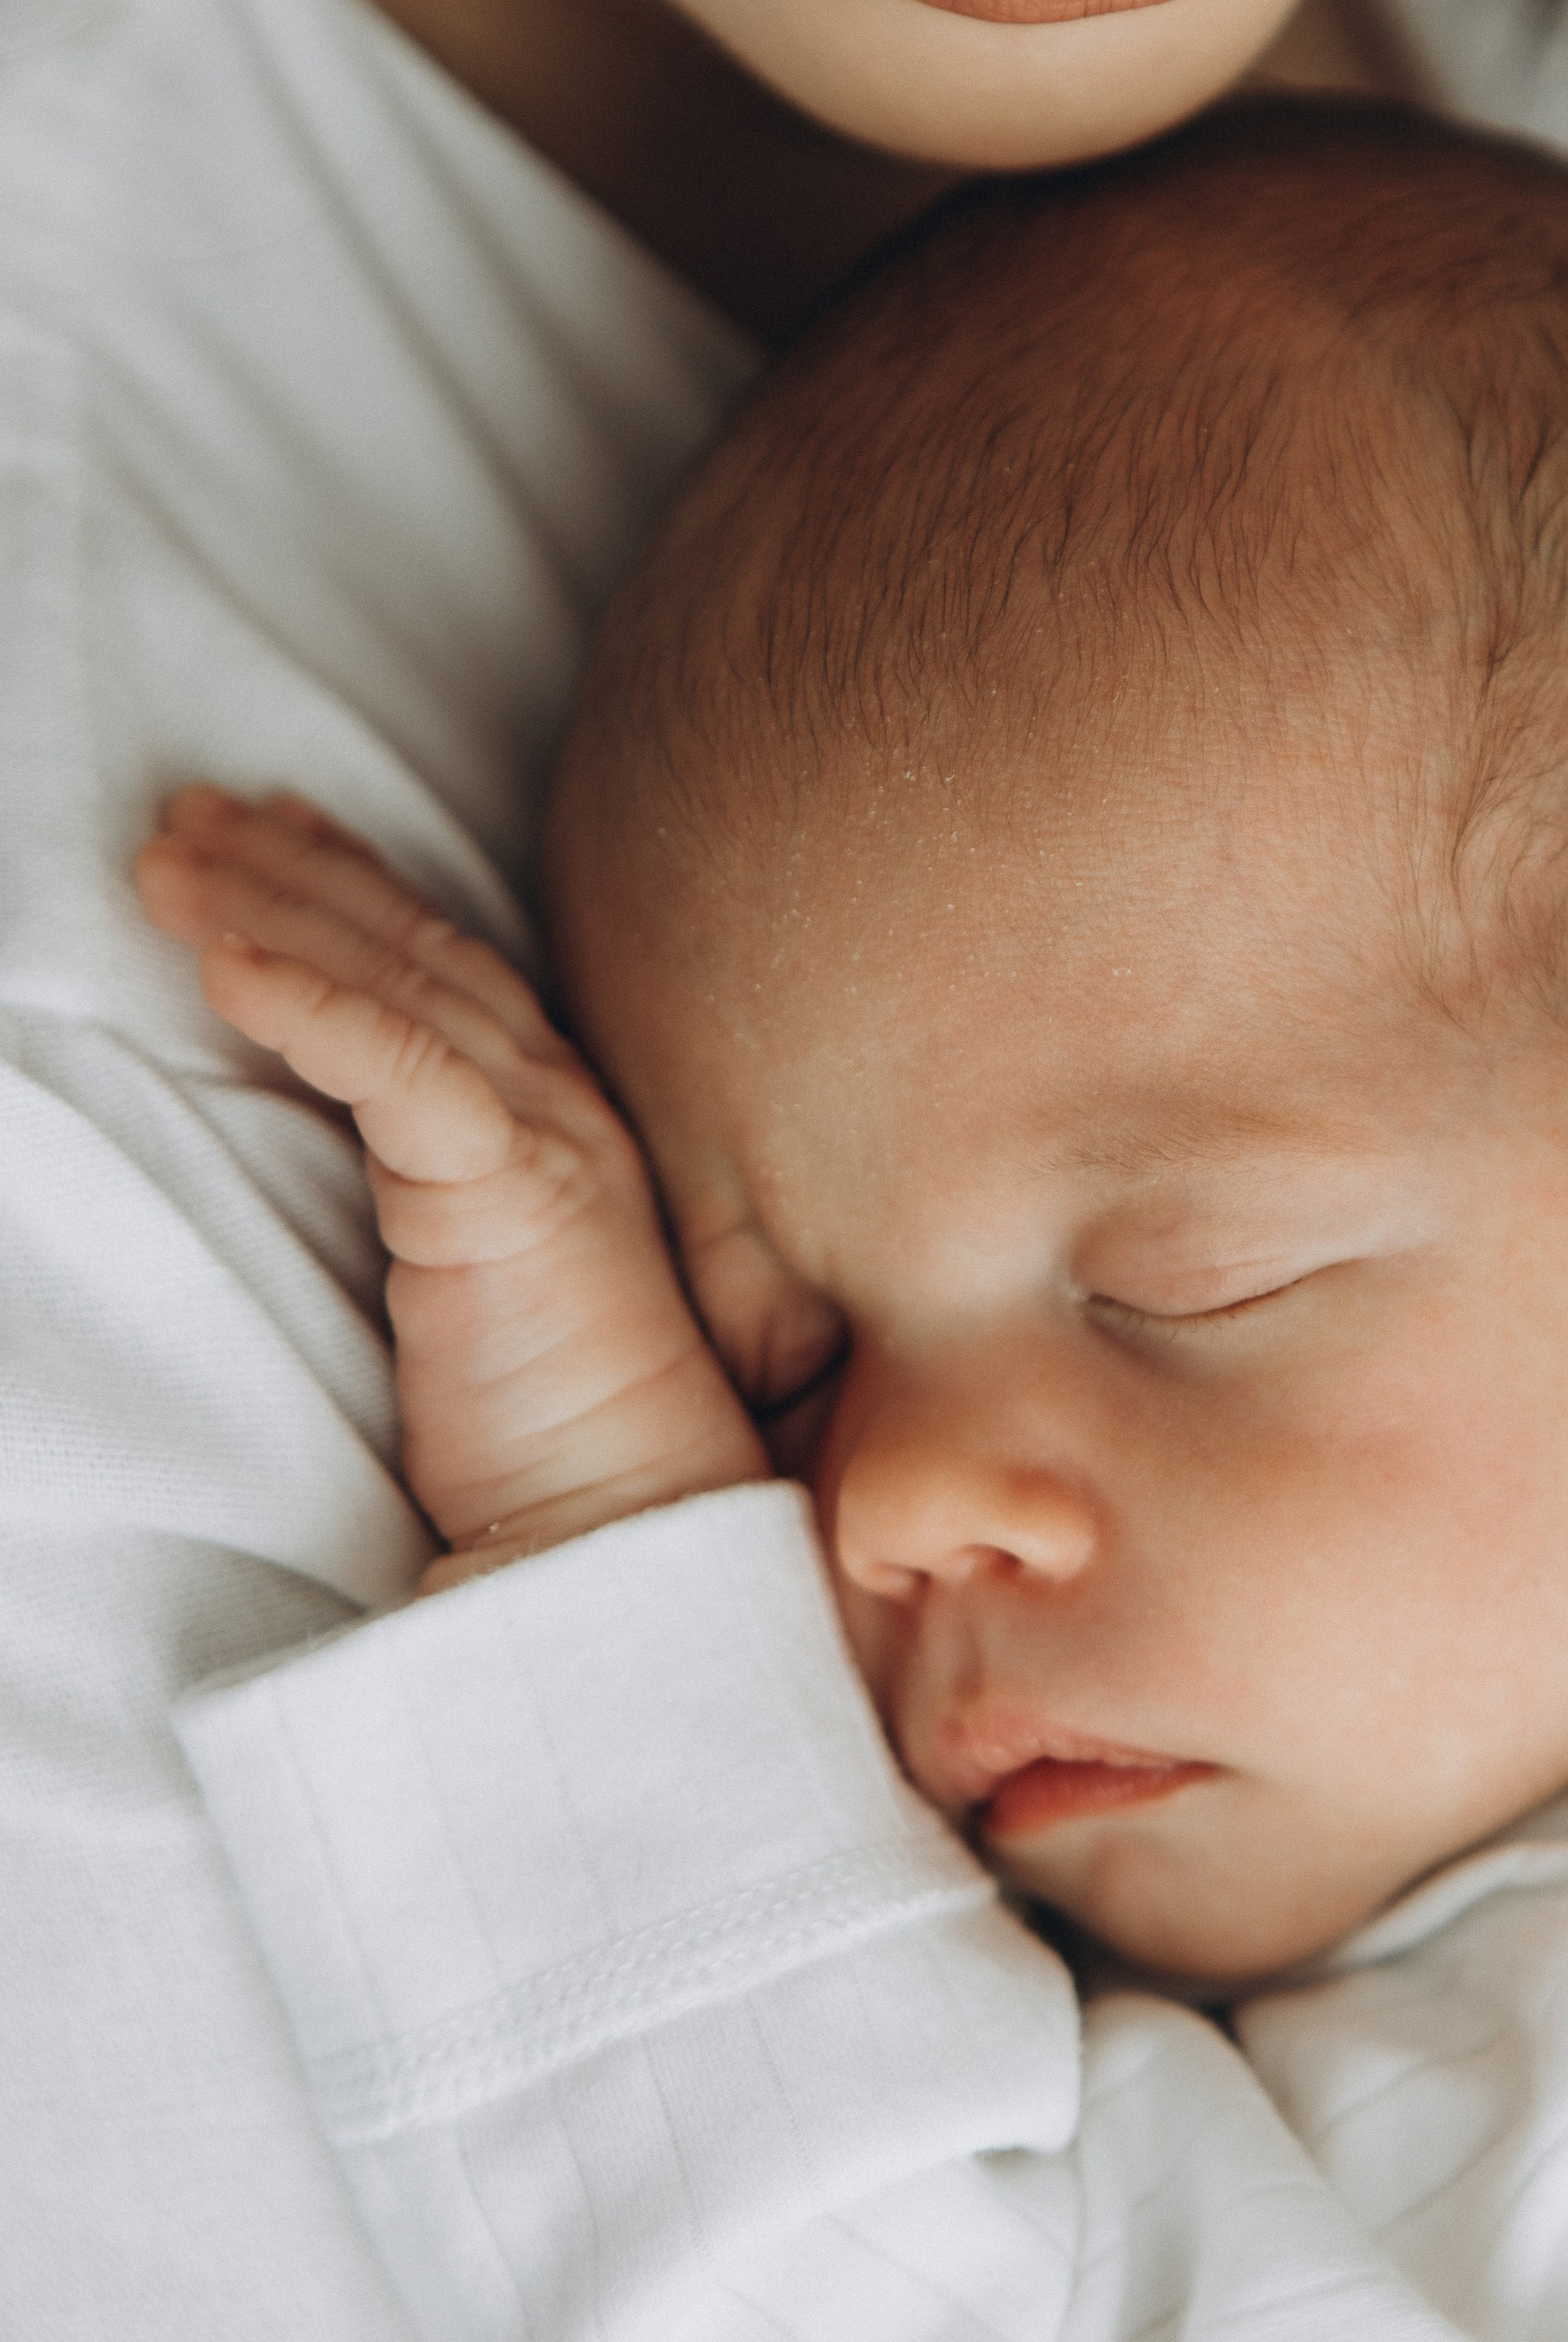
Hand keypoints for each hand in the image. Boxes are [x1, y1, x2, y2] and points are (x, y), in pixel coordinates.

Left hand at [136, 786, 765, 1583]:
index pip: (437, 967)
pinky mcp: (519, 1191)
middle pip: (408, 948)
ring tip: (168, 864)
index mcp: (546, 1120)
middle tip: (182, 816)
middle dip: (287, 869)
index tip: (255, 832)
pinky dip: (311, 1006)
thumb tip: (330, 1157)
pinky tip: (224, 966)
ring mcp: (546, 1137)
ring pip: (393, 986)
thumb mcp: (458, 1284)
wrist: (626, 1525)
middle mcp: (557, 1103)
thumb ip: (417, 1195)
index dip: (345, 887)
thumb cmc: (548, 1436)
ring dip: (271, 913)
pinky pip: (398, 1068)